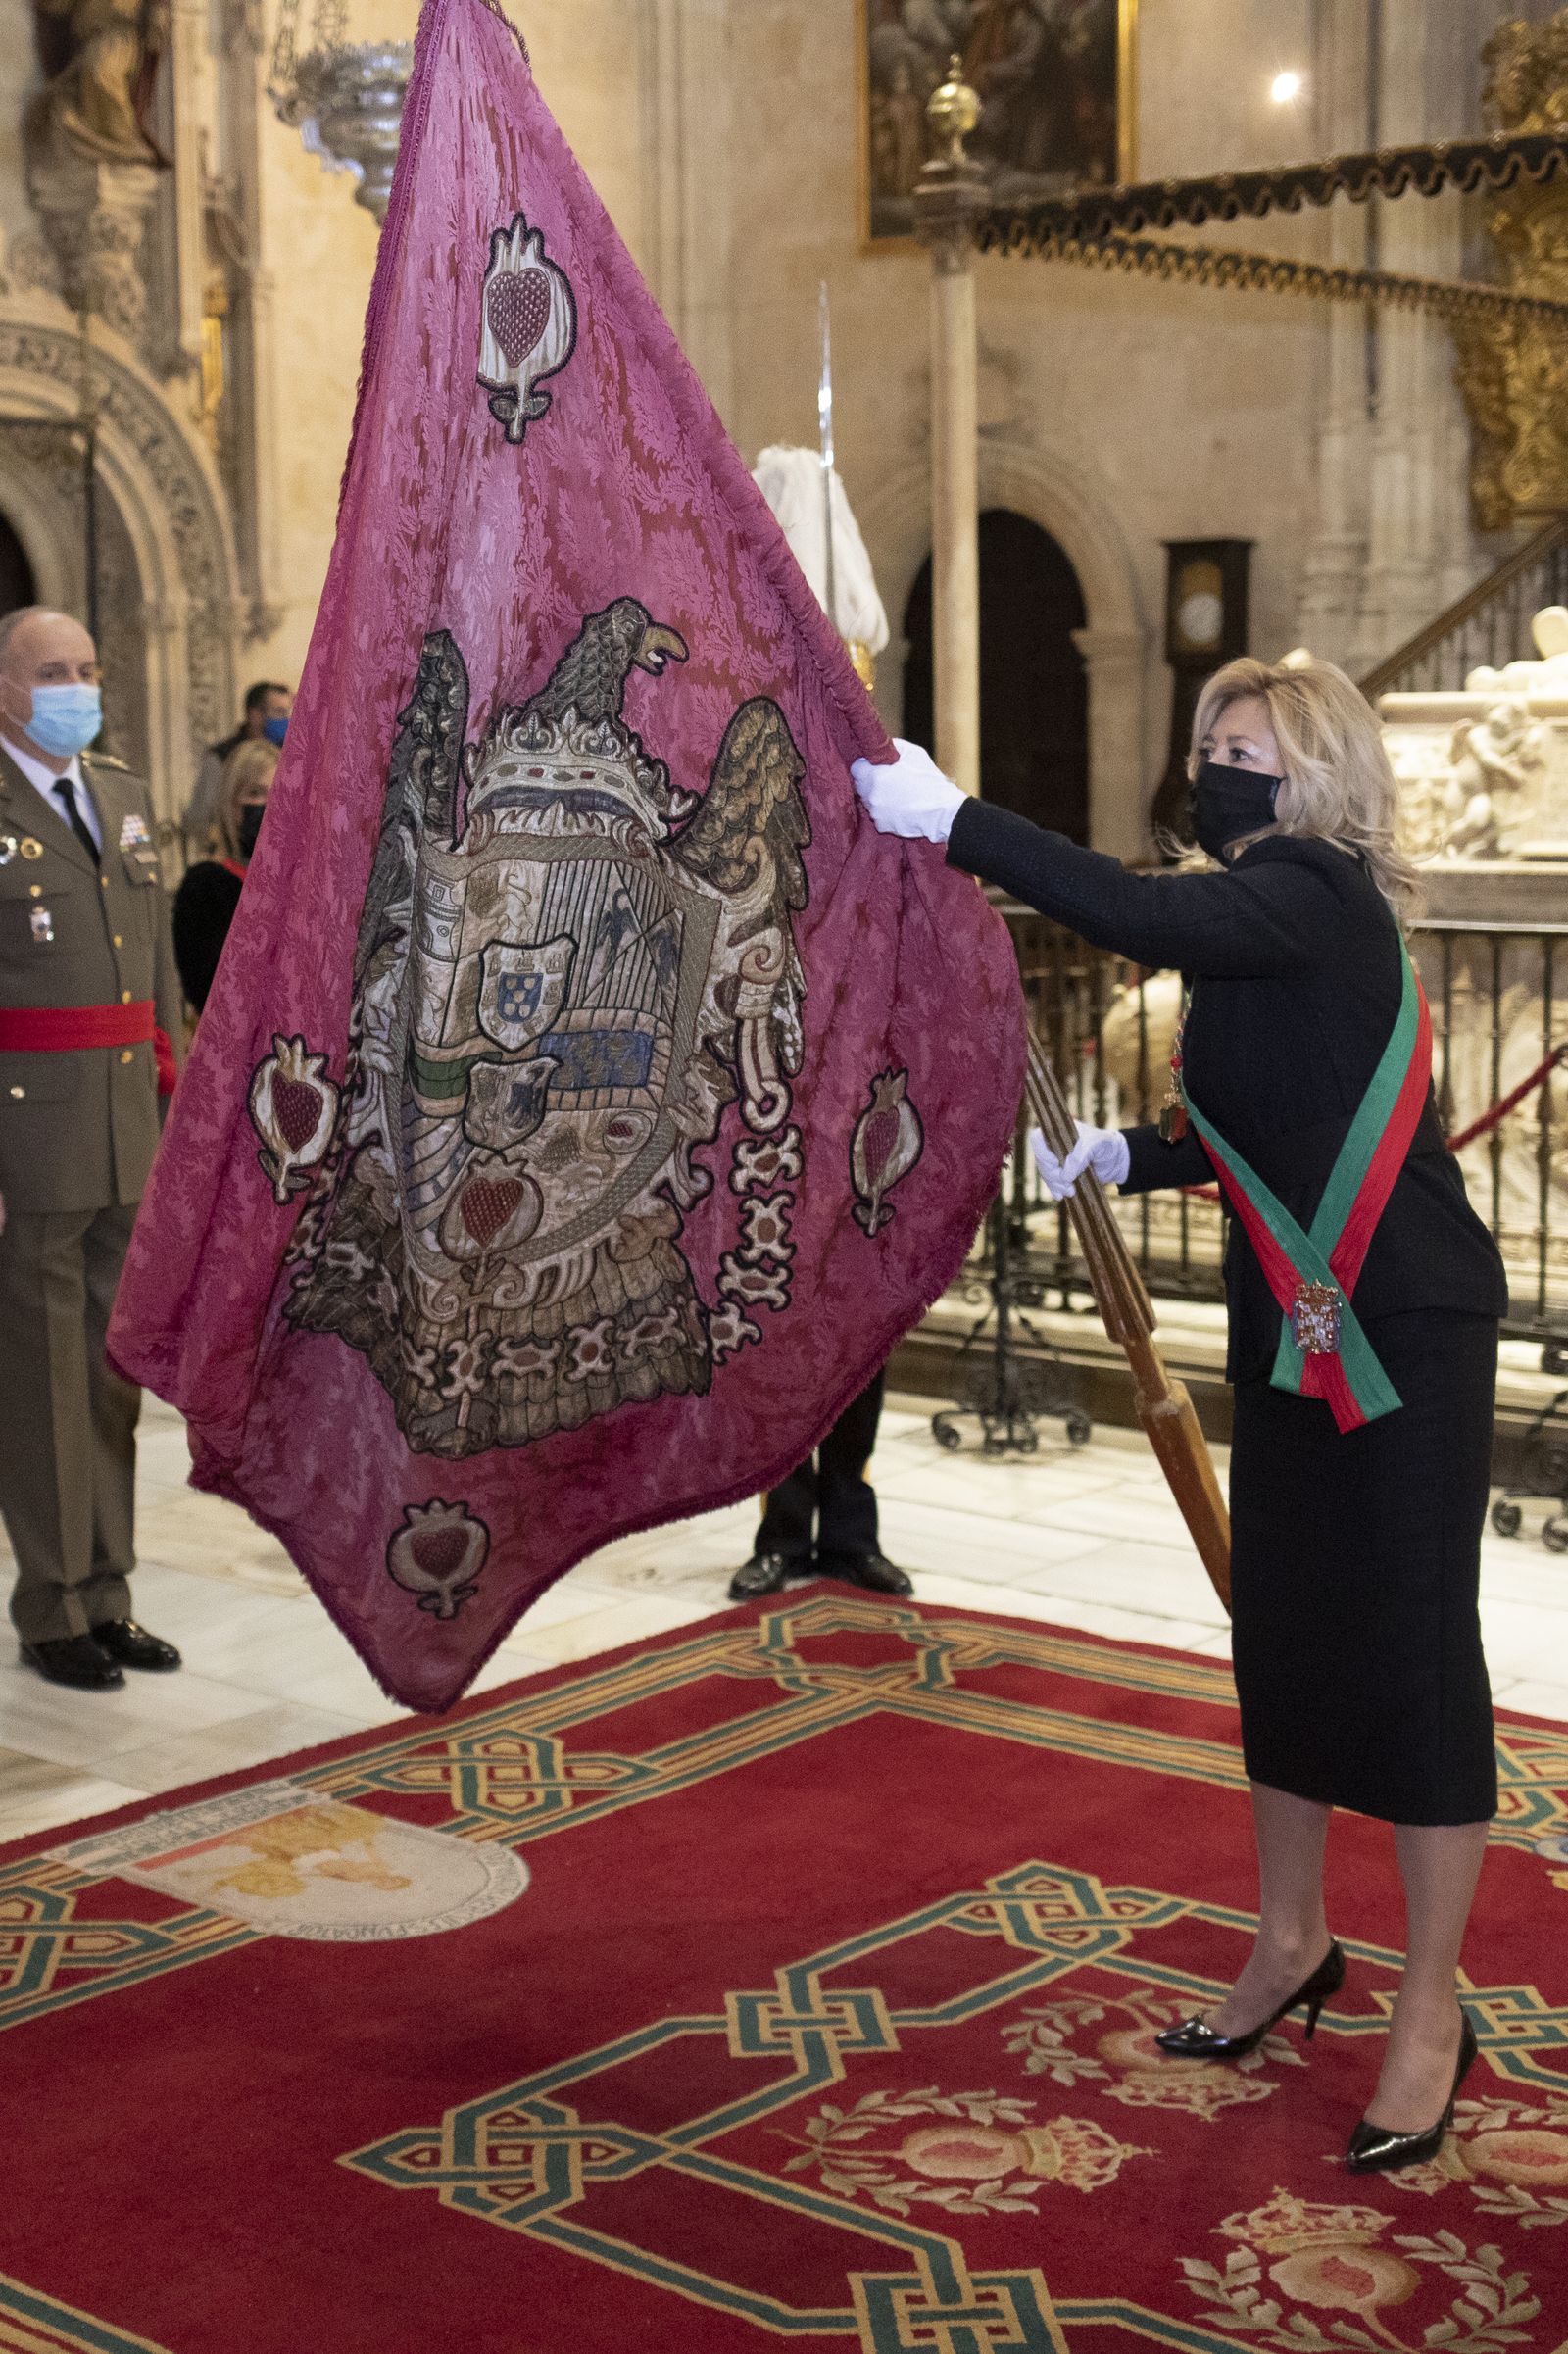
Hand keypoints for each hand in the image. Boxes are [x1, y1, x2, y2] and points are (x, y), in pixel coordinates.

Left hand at [850, 738, 965, 841]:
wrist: (942, 811)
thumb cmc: (929, 780)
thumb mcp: (913, 753)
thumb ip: (892, 747)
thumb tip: (882, 748)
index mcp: (875, 776)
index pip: (856, 768)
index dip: (866, 766)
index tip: (875, 766)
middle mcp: (871, 796)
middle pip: (861, 786)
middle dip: (871, 782)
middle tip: (889, 780)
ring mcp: (875, 813)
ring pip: (869, 801)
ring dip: (878, 797)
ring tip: (898, 795)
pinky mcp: (882, 826)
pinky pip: (878, 815)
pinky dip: (886, 812)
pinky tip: (900, 808)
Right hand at [1029, 1121, 1129, 1199]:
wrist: (1116, 1160)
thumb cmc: (1106, 1145)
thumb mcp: (1096, 1144)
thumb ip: (1080, 1156)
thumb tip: (1065, 1175)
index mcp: (1059, 1132)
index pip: (1037, 1139)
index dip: (1042, 1153)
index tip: (1056, 1164)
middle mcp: (1055, 1145)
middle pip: (1041, 1160)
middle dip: (1052, 1175)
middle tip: (1068, 1184)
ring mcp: (1057, 1160)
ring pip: (1045, 1173)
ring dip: (1055, 1184)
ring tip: (1071, 1191)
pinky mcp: (1062, 1174)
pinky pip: (1052, 1183)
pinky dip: (1055, 1190)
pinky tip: (1061, 1196)